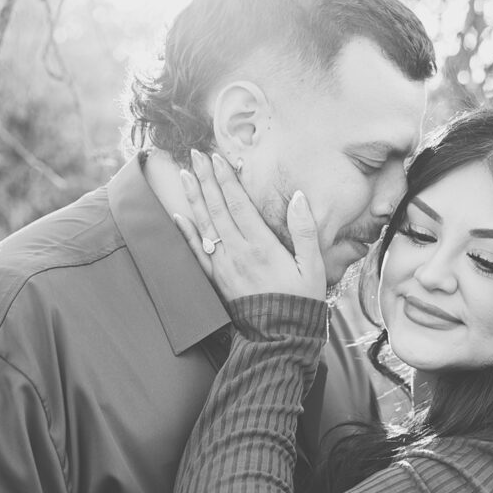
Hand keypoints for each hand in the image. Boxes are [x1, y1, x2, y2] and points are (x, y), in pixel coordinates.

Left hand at [170, 148, 326, 302]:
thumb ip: (305, 231)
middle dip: (206, 179)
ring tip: (185, 174)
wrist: (279, 338)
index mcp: (262, 245)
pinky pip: (196, 252)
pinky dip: (186, 233)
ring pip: (205, 224)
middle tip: (196, 154)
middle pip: (218, 208)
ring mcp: (224, 265)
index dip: (227, 179)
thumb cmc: (301, 301)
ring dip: (194, 197)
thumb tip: (298, 198)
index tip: (217, 159)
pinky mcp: (216, 280)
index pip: (239, 204)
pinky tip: (178, 216)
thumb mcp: (313, 267)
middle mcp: (238, 252)